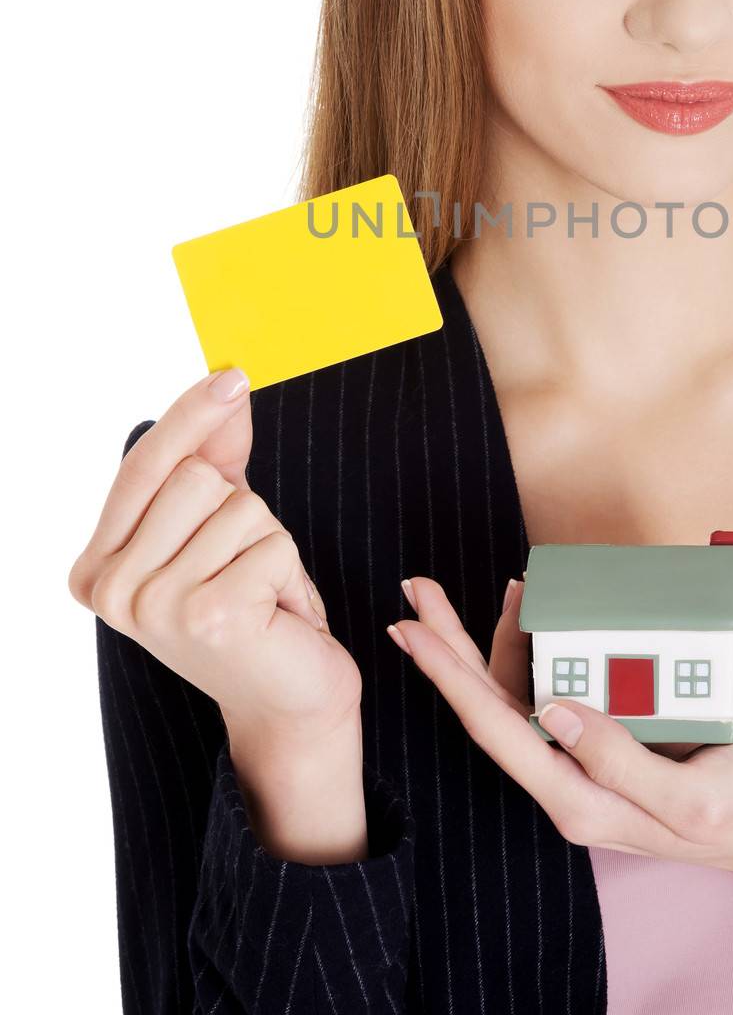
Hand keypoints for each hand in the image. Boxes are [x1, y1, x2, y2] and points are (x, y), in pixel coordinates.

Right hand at [68, 369, 361, 747]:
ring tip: (261, 594)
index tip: (233, 376)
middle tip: (244, 570)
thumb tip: (226, 385)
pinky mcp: (209, 617)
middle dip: (243, 511)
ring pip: (241, 507)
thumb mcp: (221, 526)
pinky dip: (291, 575)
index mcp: (97, 566)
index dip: (190, 416)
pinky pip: (273, 544)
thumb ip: (214, 456)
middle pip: (196, 478)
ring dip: (271, 545)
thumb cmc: (251, 608)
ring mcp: (155, 607)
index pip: (143, 465)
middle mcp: (112, 590)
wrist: (288, 699)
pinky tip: (276, 616)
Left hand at [387, 576, 732, 885]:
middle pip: (491, 706)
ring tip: (494, 583)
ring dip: (496, 639)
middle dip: (449, 647)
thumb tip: (554, 707)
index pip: (494, 729)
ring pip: (521, 693)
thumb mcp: (694, 797)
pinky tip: (543, 614)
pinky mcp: (614, 740)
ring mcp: (589, 759)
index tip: (409, 629)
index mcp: (581, 800)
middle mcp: (572, 780)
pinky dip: (544, 644)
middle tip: (416, 590)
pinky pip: (561, 686)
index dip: (446, 676)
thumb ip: (619, 761)